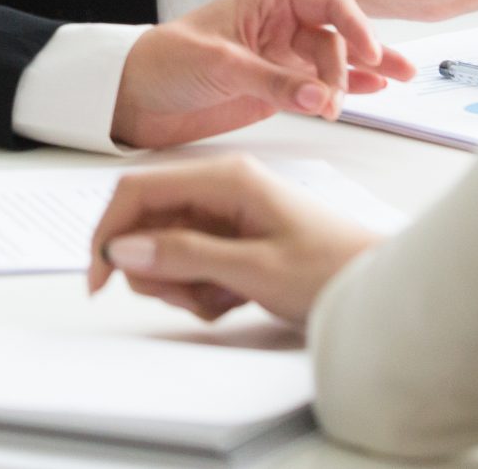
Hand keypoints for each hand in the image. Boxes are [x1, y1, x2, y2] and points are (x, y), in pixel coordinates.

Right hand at [88, 155, 381, 324]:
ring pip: (164, 249)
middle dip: (157, 269)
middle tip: (193, 297)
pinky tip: (233, 301)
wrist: (378, 290)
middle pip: (147, 223)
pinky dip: (199, 290)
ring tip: (223, 300)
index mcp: (225, 177)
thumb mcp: (254, 269)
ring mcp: (226, 215)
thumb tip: (125, 250)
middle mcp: (221, 189)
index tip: (100, 278)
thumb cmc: (333, 270)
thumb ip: (186, 256)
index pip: (138, 189)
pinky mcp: (232, 240)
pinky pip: (189, 265)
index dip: (108, 232)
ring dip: (180, 284)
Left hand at [111, 0, 413, 148]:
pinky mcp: (278, 87)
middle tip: (335, 101)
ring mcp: (281, 57)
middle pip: (336, 39)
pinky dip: (348, 87)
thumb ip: (274, 81)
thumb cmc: (166, 61)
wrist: (135, 96)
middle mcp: (281, 24)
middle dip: (346, 67)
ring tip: (401, 79)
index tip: (369, 54)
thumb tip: (320, 96)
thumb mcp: (221, 64)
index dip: (357, 27)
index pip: (330, 4)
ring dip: (362, 72)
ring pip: (336, 61)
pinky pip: (321, 84)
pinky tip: (372, 89)